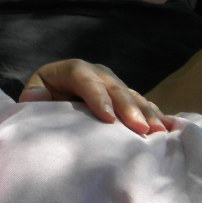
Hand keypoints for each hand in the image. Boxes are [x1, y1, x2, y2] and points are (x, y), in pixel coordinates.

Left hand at [19, 60, 172, 134]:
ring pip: (132, 95)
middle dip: (127, 108)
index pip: (84, 78)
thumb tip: (36, 97)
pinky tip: (168, 127)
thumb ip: (34, 97)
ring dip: (146, 113)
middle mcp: (96, 73)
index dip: (97, 96)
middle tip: (140, 129)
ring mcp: (113, 84)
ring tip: (157, 132)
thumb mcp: (33, 96)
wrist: (52, 99)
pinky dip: (155, 114)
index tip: (108, 119)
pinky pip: (143, 104)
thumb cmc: (41, 101)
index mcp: (70, 70)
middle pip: (113, 86)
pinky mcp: (124, 97)